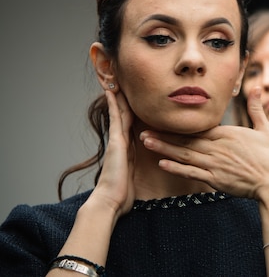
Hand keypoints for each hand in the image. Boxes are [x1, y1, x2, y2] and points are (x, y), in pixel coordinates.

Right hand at [88, 90, 135, 217]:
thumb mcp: (133, 175)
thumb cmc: (122, 193)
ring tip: (117, 79)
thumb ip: (136, 166)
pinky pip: (116, 118)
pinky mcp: (115, 142)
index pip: (131, 123)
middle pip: (124, 113)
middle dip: (124, 98)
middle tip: (122, 80)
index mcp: (127, 147)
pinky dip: (114, 104)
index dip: (131, 108)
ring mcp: (117, 140)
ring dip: (118, 96)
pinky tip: (112, 91)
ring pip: (119, 112)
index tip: (133, 95)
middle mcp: (121, 141)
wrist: (109, 201)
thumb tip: (147, 166)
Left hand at [141, 86, 268, 199]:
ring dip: (163, 148)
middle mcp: (217, 148)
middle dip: (164, 135)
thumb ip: (256, 108)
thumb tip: (255, 88)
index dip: (180, 123)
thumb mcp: (265, 129)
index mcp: (227, 134)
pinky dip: (176, 167)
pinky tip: (161, 163)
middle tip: (142, 130)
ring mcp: (215, 164)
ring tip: (145, 142)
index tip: (164, 118)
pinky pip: (191, 172)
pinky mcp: (215, 179)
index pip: (199, 127)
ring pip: (184, 154)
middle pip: (186, 139)